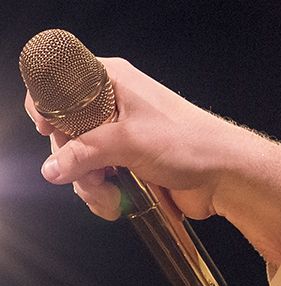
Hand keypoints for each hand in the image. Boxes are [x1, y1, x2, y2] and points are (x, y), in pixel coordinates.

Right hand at [24, 56, 280, 265]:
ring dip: (88, 183)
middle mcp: (110, 104)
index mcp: (109, 80)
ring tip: (110, 196)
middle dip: (72, 159)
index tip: (49, 130)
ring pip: (78, 159)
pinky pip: (97, 177)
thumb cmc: (188, 143)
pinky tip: (115, 205)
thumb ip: (83, 152)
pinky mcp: (128, 162)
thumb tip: (51, 169)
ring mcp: (119, 135)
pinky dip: (101, 193)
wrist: (229, 176)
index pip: (57, 83)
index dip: (46, 107)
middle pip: (63, 130)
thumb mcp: (128, 141)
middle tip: (94, 174)